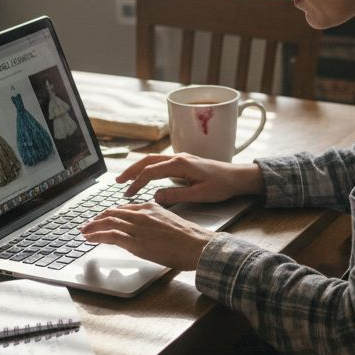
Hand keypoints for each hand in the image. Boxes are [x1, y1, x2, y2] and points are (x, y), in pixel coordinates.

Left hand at [80, 202, 210, 270]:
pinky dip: (97, 235)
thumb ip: (156, 224)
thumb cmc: (189, 239)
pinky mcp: (136, 241)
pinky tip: (90, 238)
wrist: (198, 245)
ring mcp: (138, 227)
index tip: (103, 218)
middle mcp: (142, 214)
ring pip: (108, 222)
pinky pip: (111, 235)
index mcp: (151, 208)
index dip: (110, 213)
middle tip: (88, 224)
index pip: (125, 208)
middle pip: (113, 213)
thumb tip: (148, 232)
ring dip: (93, 227)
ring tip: (84, 231)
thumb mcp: (170, 223)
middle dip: (97, 218)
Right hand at [116, 153, 263, 204]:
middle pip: (147, 161)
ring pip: (153, 161)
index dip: (136, 183)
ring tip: (126, 179)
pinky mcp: (184, 163)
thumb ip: (176, 195)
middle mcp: (178, 158)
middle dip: (131, 171)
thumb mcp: (199, 195)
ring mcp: (181, 159)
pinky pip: (161, 163)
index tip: (127, 193)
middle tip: (118, 182)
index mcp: (180, 164)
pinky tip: (145, 177)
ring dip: (138, 169)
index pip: (150, 172)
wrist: (237, 177)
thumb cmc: (221, 185)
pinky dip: (148, 169)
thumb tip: (155, 196)